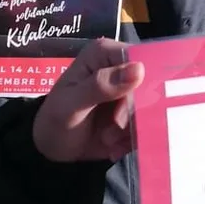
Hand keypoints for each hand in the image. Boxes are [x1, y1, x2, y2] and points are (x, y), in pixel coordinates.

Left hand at [33, 38, 143, 162]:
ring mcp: (130, 92)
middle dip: (133, 113)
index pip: (139, 58)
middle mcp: (121, 68)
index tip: (126, 108)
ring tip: (107, 139)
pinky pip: (149, 126)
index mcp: (104, 54)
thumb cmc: (56, 119)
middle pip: (149, 86)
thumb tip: (138, 70)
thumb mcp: (72, 103)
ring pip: (152, 109)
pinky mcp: (135, 114)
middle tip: (113, 129)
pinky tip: (114, 147)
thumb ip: (100, 85)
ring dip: (131, 130)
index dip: (140, 83)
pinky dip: (132, 140)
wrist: (52, 149)